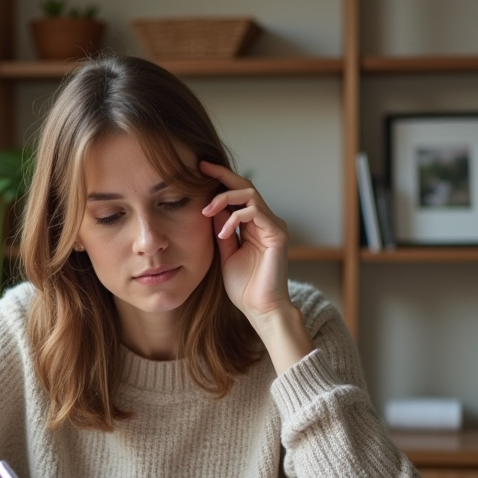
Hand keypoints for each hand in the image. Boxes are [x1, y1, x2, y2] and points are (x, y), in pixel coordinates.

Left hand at [199, 160, 292, 320]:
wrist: (260, 309)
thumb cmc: (243, 287)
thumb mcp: (224, 253)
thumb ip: (221, 229)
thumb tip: (210, 207)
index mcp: (254, 225)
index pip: (238, 194)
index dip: (220, 180)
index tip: (199, 170)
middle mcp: (266, 221)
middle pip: (245, 186)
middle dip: (222, 175)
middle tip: (201, 168)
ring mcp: (274, 225)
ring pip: (250, 194)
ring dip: (224, 198)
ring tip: (206, 211)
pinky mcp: (278, 233)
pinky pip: (255, 211)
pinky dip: (234, 218)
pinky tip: (222, 234)